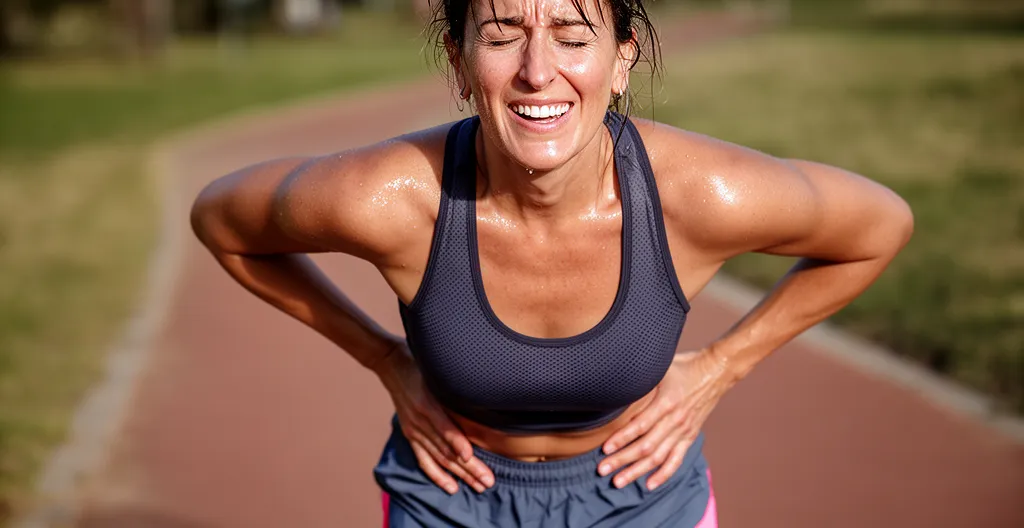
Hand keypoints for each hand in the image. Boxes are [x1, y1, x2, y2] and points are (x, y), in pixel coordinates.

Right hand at [376, 343, 494, 493]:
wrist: (392, 364)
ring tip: (479, 486)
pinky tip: (451, 487)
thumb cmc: (421, 365)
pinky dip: (437, 475)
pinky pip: (424, 460)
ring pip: (439, 458)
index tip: (471, 456)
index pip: (445, 428)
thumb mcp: (437, 372)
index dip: (458, 443)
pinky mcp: (411, 434)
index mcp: (428, 403)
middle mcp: (420, 420)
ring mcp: (414, 429)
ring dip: (460, 474)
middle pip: (446, 449)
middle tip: (488, 481)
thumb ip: (454, 387)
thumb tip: (480, 395)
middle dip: (469, 467)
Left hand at [598, 348, 735, 490]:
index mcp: (666, 402)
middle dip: (622, 460)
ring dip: (637, 471)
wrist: (716, 371)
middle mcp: (675, 420)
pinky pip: (676, 460)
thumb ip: (642, 380)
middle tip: (602, 470)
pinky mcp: (690, 436)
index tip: (605, 449)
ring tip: (619, 482)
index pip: (640, 426)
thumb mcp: (660, 368)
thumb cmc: (683, 366)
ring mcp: (684, 431)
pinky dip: (663, 474)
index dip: (621, 439)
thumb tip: (616, 384)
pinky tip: (649, 485)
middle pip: (646, 446)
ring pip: (658, 457)